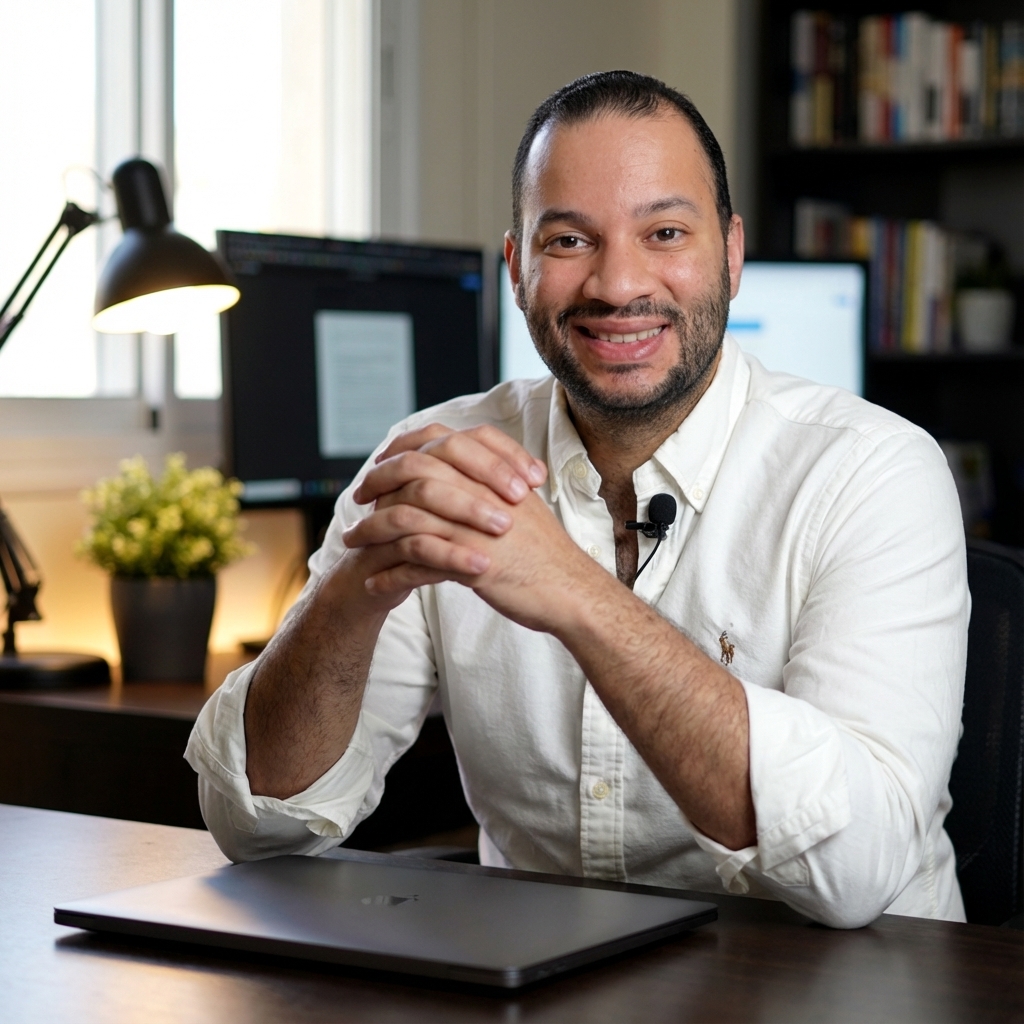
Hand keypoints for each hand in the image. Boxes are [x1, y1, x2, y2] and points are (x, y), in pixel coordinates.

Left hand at [344, 424, 609, 632]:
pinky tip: (374, 581)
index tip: (383, 461)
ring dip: (372, 530)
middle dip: (378, 483)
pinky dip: (390, 573)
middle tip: (358, 497)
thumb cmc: (547, 553)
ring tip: (353, 543)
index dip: (405, 447)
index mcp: (494, 474)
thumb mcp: (522, 506)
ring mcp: (475, 528)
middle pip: (415, 473)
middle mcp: (482, 493)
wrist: (571, 591)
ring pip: (407, 518)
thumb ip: (490, 486)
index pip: (439, 441)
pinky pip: (416, 563)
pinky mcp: (471, 564)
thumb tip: (460, 476)